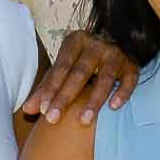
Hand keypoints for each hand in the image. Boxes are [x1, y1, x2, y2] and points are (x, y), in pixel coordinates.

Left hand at [22, 32, 137, 126]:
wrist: (119, 38)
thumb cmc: (84, 58)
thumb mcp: (64, 67)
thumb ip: (46, 87)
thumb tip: (27, 110)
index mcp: (75, 42)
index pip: (61, 67)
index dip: (51, 88)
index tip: (42, 109)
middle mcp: (96, 45)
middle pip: (79, 73)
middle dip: (65, 97)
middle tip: (53, 119)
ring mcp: (116, 54)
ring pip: (105, 78)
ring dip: (94, 100)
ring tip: (83, 121)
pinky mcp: (132, 65)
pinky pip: (129, 80)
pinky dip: (122, 93)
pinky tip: (114, 107)